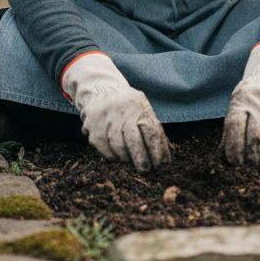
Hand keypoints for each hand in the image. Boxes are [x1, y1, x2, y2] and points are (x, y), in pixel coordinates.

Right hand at [63, 52, 170, 171]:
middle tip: (146, 170)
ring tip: (131, 161)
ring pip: (118, 147)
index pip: (152, 132)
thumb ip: (153, 129)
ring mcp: (105, 118)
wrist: (101, 90)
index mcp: (139, 106)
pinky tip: (117, 155)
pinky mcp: (92, 126)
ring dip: (127, 158)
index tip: (163, 165)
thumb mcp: (143, 109)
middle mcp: (122, 110)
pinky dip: (113, 156)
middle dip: (142, 160)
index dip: (159, 151)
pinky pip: (104, 149)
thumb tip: (167, 155)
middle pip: (134, 142)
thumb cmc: (129, 107)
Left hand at [222, 40, 259, 171]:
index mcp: (240, 101)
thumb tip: (223, 162)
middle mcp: (258, 101)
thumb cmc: (250, 106)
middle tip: (251, 167)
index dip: (234, 147)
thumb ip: (231, 134)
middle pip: (255, 133)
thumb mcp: (237, 112)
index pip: (235, 125)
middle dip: (252, 155)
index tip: (235, 162)